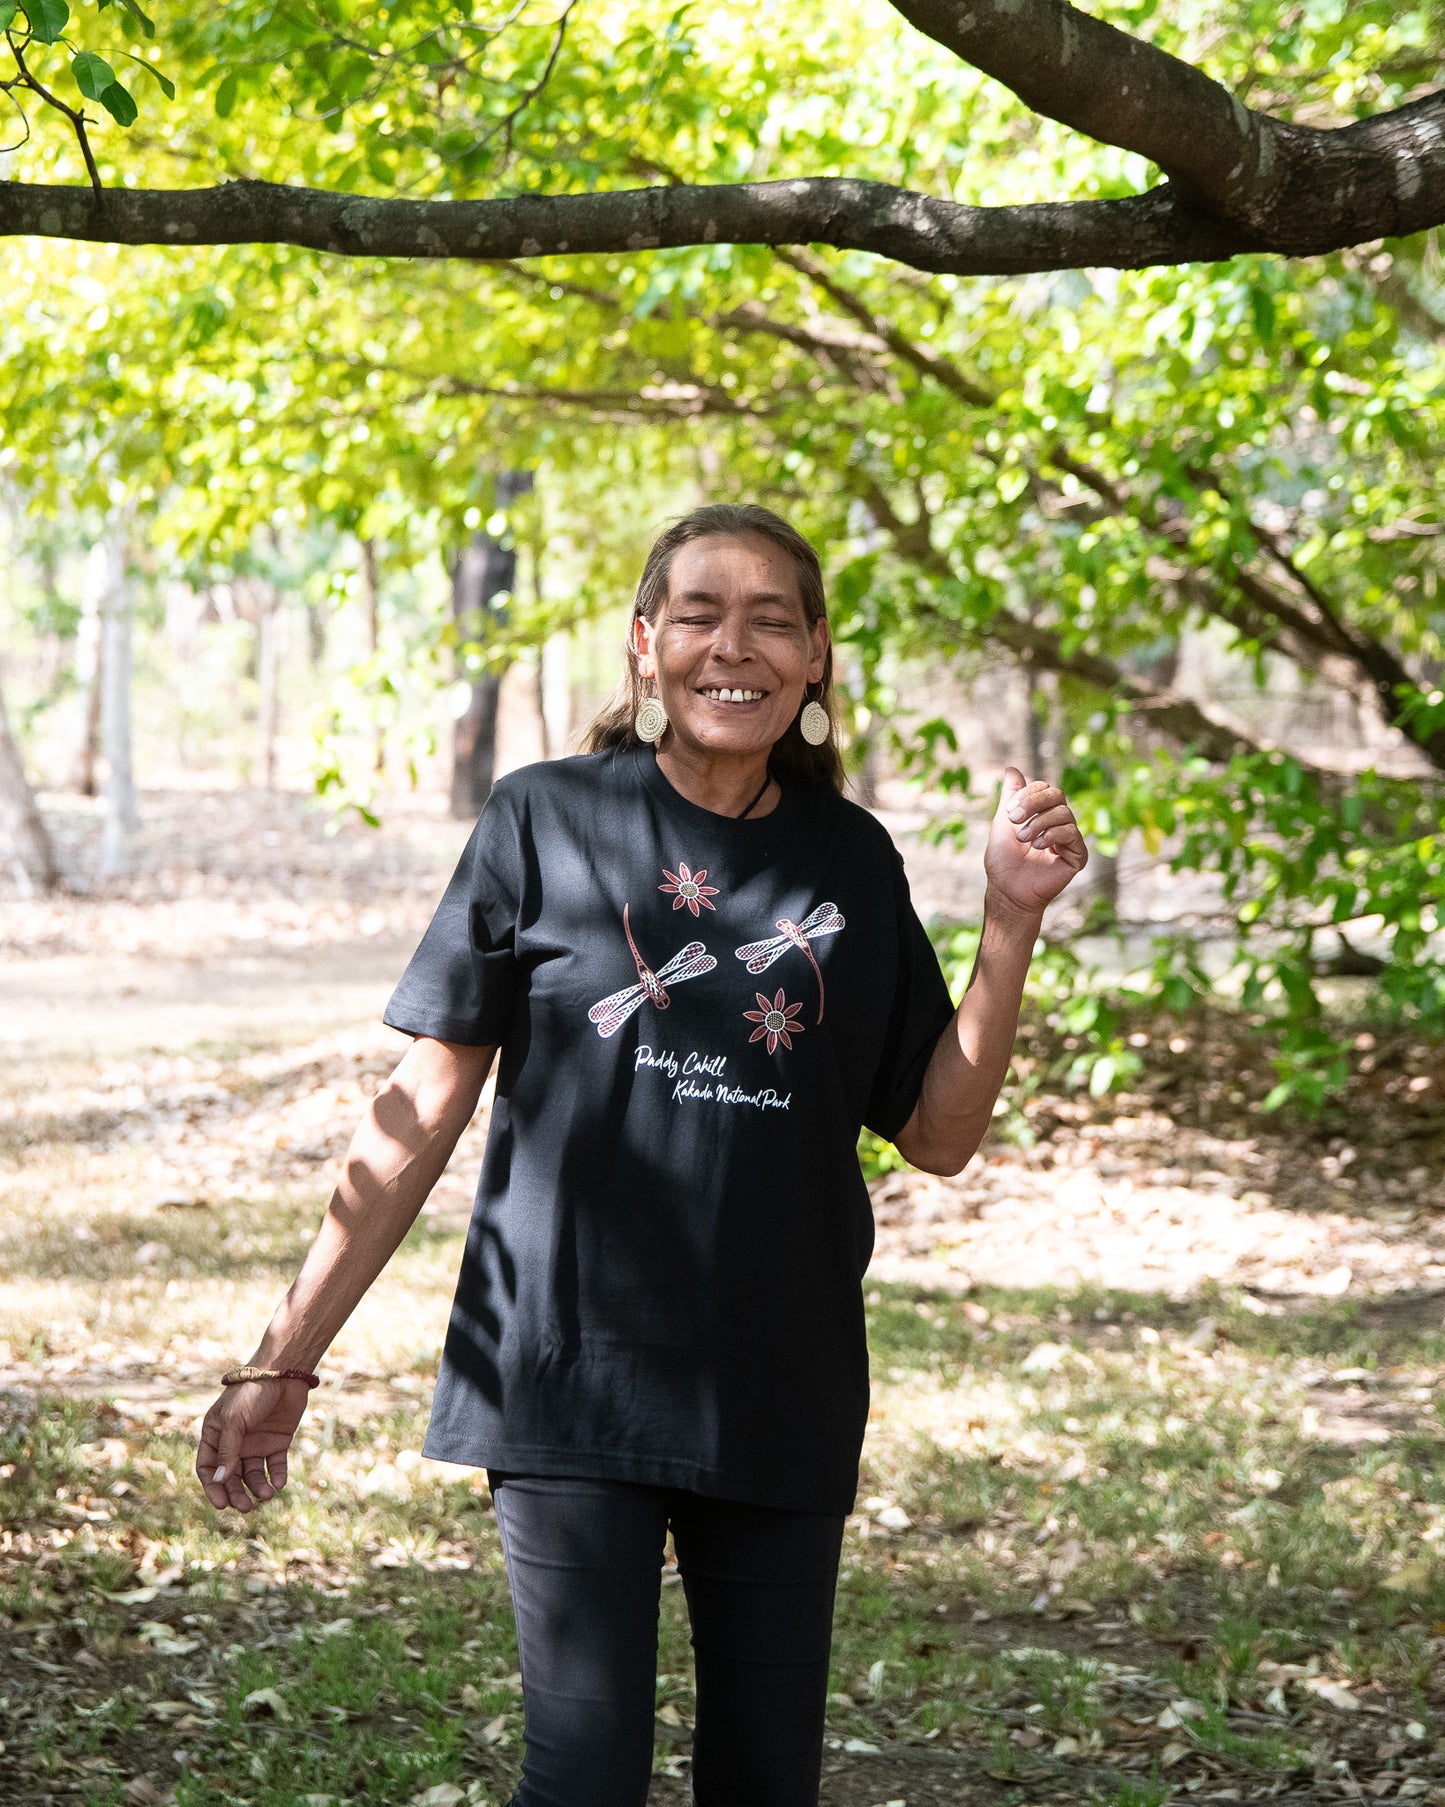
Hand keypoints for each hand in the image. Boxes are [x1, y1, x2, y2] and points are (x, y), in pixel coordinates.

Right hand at [195, 1378, 309, 1512]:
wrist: (284, 1373)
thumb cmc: (252, 1393)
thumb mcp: (234, 1421)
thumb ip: (228, 1451)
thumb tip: (220, 1481)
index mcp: (215, 1434)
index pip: (208, 1467)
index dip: (213, 1487)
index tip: (222, 1504)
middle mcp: (234, 1441)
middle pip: (231, 1476)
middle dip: (237, 1493)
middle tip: (246, 1507)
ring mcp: (256, 1442)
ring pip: (253, 1474)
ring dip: (258, 1487)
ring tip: (267, 1494)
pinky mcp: (277, 1441)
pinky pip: (274, 1465)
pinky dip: (276, 1476)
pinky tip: (278, 1484)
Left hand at [983, 766, 1087, 918]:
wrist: (1007, 890)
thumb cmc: (1002, 860)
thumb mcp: (1003, 822)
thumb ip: (1010, 795)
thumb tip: (1012, 768)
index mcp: (1041, 813)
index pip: (1044, 788)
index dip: (1027, 794)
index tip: (1009, 813)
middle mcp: (1058, 823)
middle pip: (1057, 794)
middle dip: (1033, 803)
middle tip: (1014, 819)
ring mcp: (1068, 839)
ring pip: (1064, 813)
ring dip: (1039, 823)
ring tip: (1024, 839)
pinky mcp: (1077, 855)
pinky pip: (1072, 833)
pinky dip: (1052, 835)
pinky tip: (1038, 846)